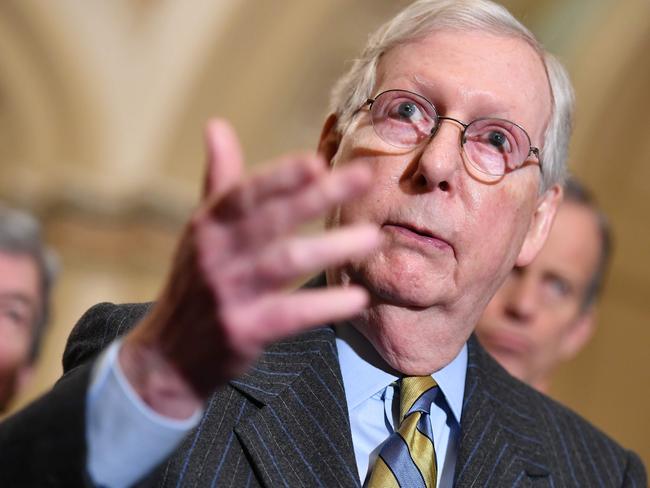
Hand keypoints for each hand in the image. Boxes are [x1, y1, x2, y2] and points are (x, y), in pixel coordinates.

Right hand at [119, 119, 379, 417]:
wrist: (168, 357)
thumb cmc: (195, 282)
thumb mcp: (201, 231)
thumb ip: (219, 181)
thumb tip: (217, 124)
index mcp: (208, 225)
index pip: (245, 193)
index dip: (280, 176)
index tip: (317, 160)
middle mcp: (215, 255)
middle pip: (271, 220)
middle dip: (317, 196)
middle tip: (364, 177)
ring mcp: (228, 294)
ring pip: (284, 263)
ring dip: (330, 247)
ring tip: (373, 236)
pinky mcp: (243, 332)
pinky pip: (289, 315)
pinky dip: (323, 305)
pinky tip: (357, 297)